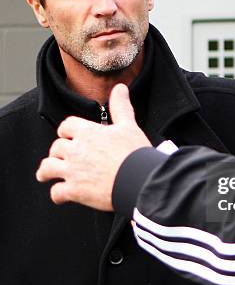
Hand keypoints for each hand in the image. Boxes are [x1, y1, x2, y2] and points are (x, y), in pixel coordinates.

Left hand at [36, 84, 151, 209]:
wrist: (139, 180)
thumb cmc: (135, 153)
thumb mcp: (129, 126)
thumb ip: (121, 106)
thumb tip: (120, 88)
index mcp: (87, 132)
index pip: (67, 125)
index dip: (66, 130)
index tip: (68, 135)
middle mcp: (76, 150)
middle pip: (56, 147)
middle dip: (57, 152)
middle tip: (60, 156)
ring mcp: (73, 171)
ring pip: (48, 168)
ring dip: (46, 171)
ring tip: (45, 174)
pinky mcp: (74, 191)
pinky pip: (56, 192)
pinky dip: (57, 195)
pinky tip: (60, 196)